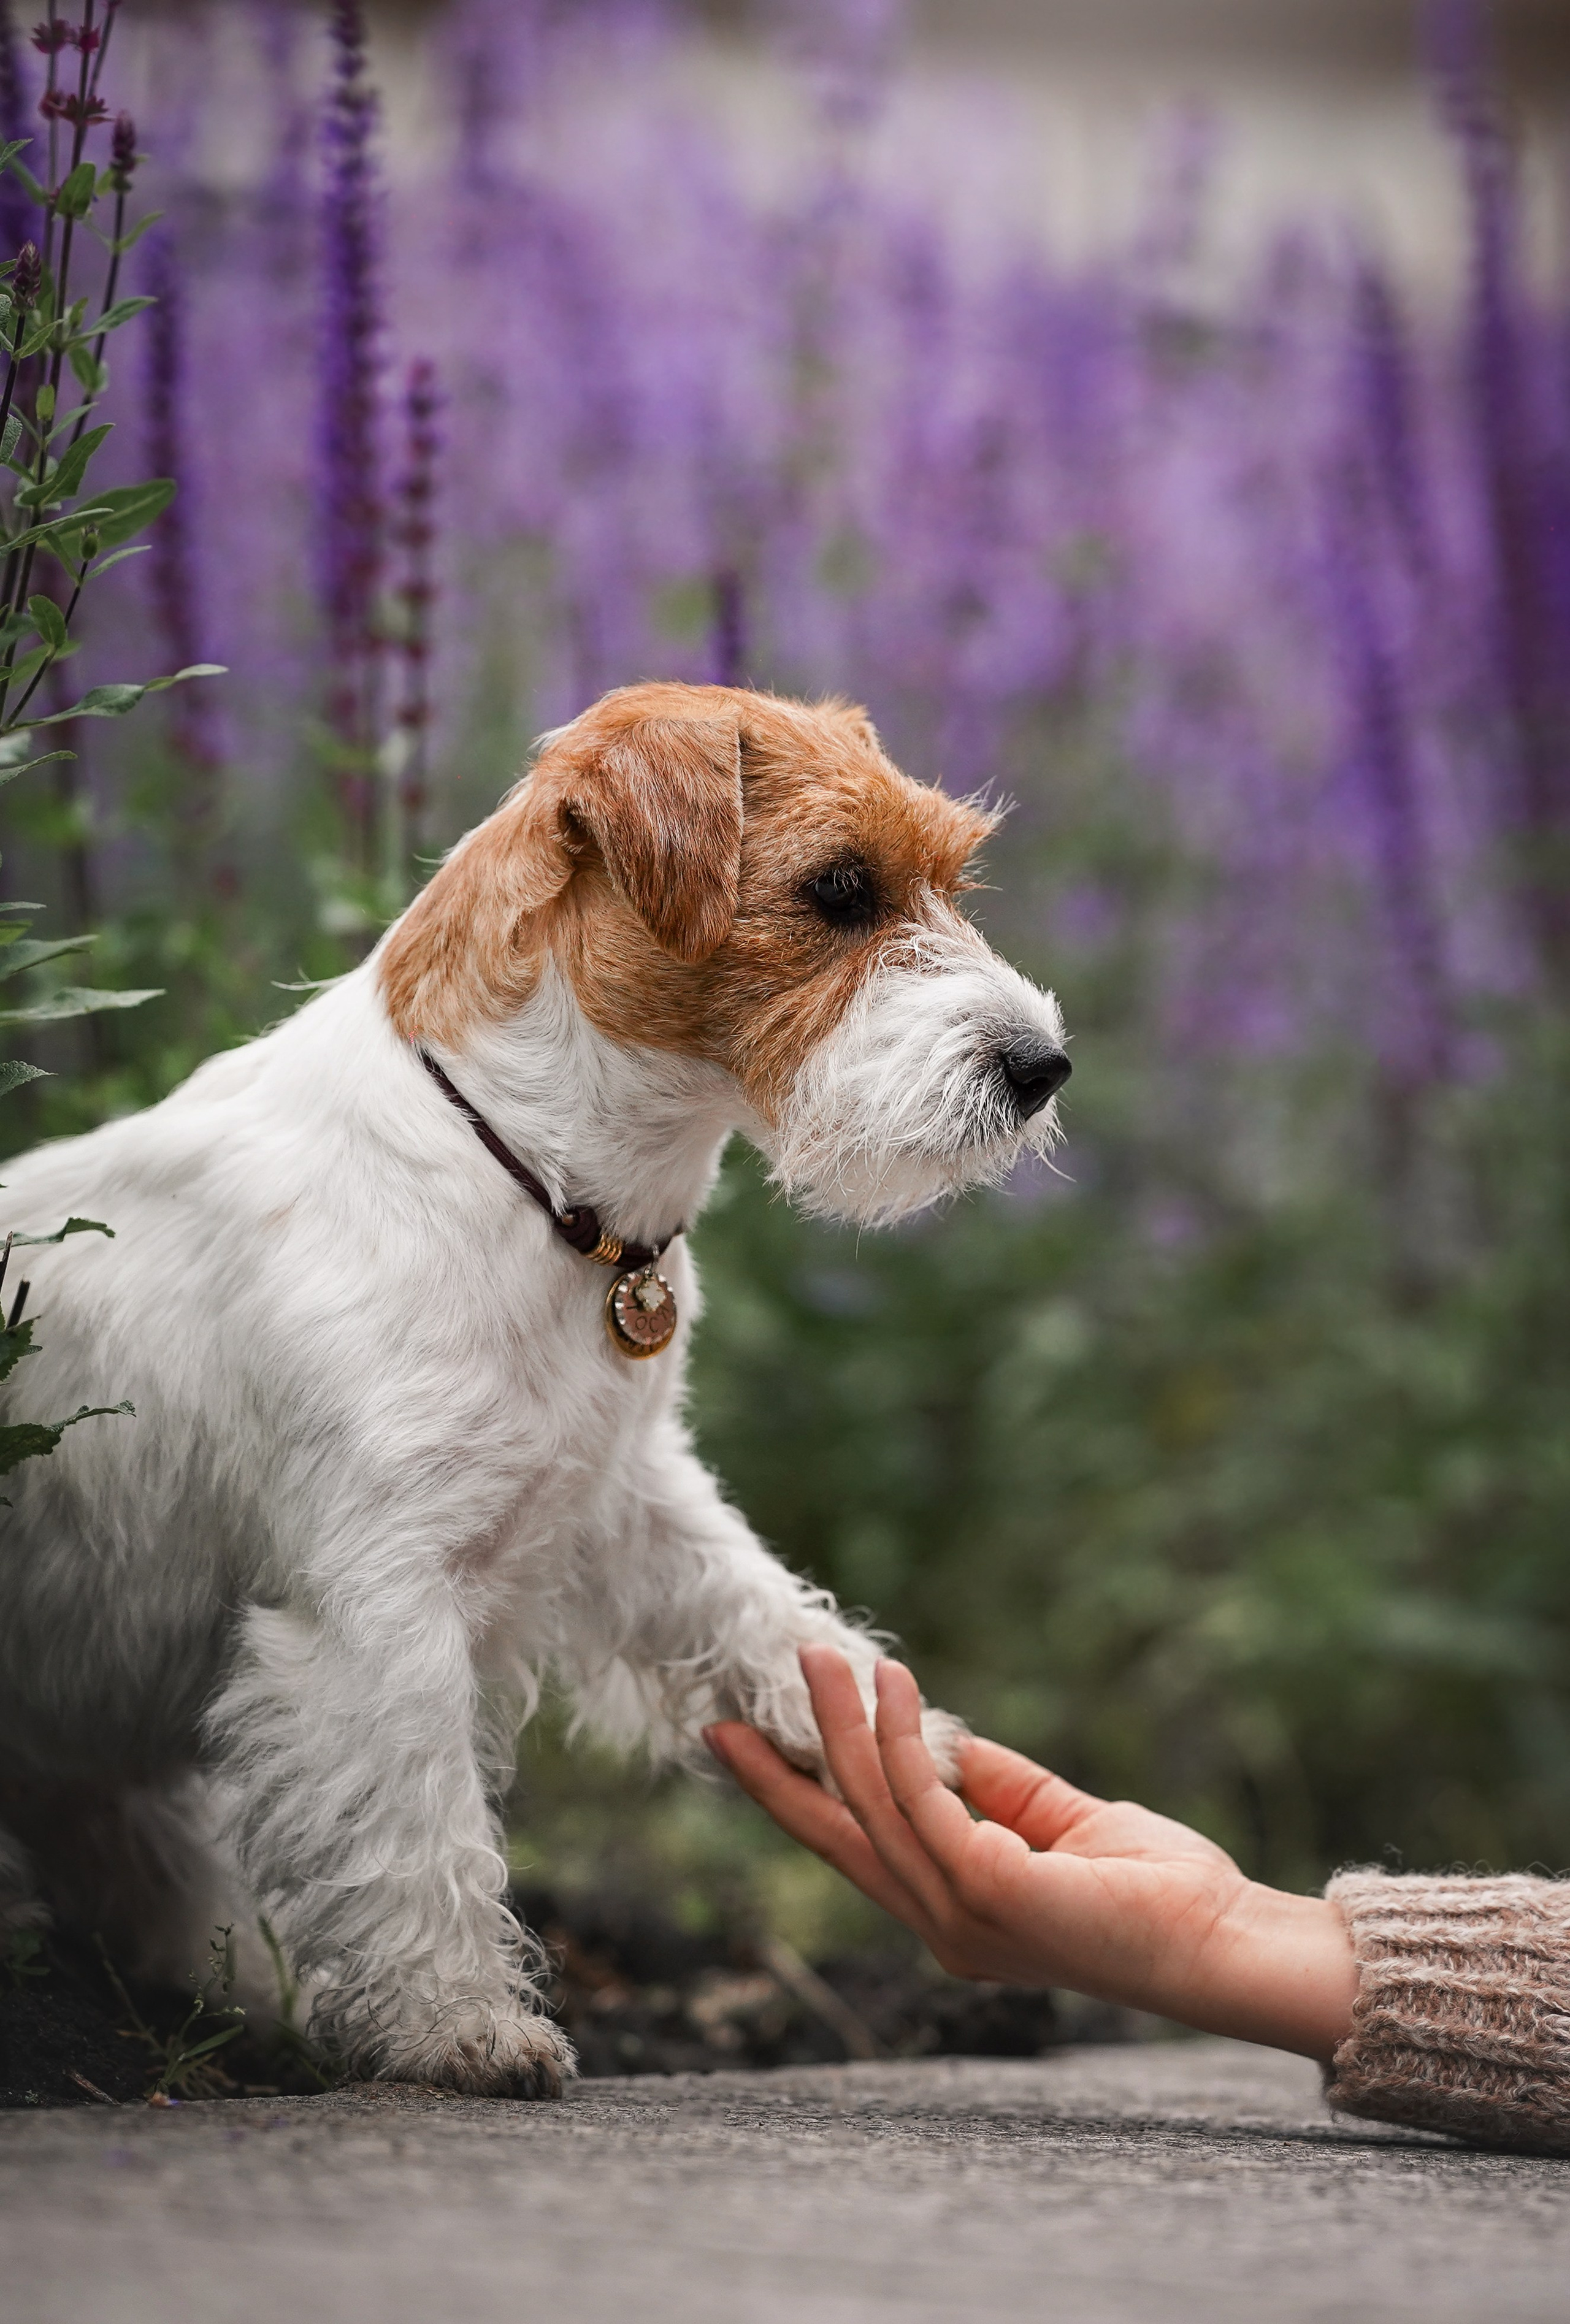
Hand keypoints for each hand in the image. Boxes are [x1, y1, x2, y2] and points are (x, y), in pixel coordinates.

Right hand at [706, 1646, 1357, 2061]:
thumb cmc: (1159, 1890)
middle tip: (726, 1715)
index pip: (856, 1852)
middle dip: (779, 1775)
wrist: (1223, 1943)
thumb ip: (993, 1786)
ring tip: (822, 1659)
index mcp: (952, 1914)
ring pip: (873, 1807)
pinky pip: (926, 1799)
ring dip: (840, 1727)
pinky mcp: (989, 1889)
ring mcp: (960, 1916)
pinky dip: (900, 1737)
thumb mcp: (1057, 1821)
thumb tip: (938, 1736)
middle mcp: (943, 1925)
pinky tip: (894, 1684)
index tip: (742, 1749)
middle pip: (838, 1839)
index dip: (797, 1799)